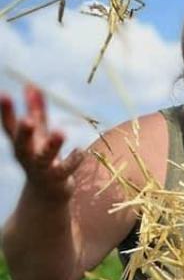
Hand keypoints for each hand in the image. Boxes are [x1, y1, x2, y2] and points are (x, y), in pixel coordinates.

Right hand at [0, 84, 83, 198]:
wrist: (48, 194)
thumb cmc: (42, 157)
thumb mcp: (39, 134)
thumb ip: (36, 111)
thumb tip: (30, 85)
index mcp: (21, 144)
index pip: (9, 127)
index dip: (6, 112)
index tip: (4, 94)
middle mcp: (28, 157)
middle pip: (22, 145)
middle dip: (24, 133)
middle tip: (26, 120)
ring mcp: (42, 169)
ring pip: (45, 158)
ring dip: (53, 146)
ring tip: (61, 132)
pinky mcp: (58, 179)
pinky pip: (66, 170)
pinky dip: (73, 161)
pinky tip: (80, 151)